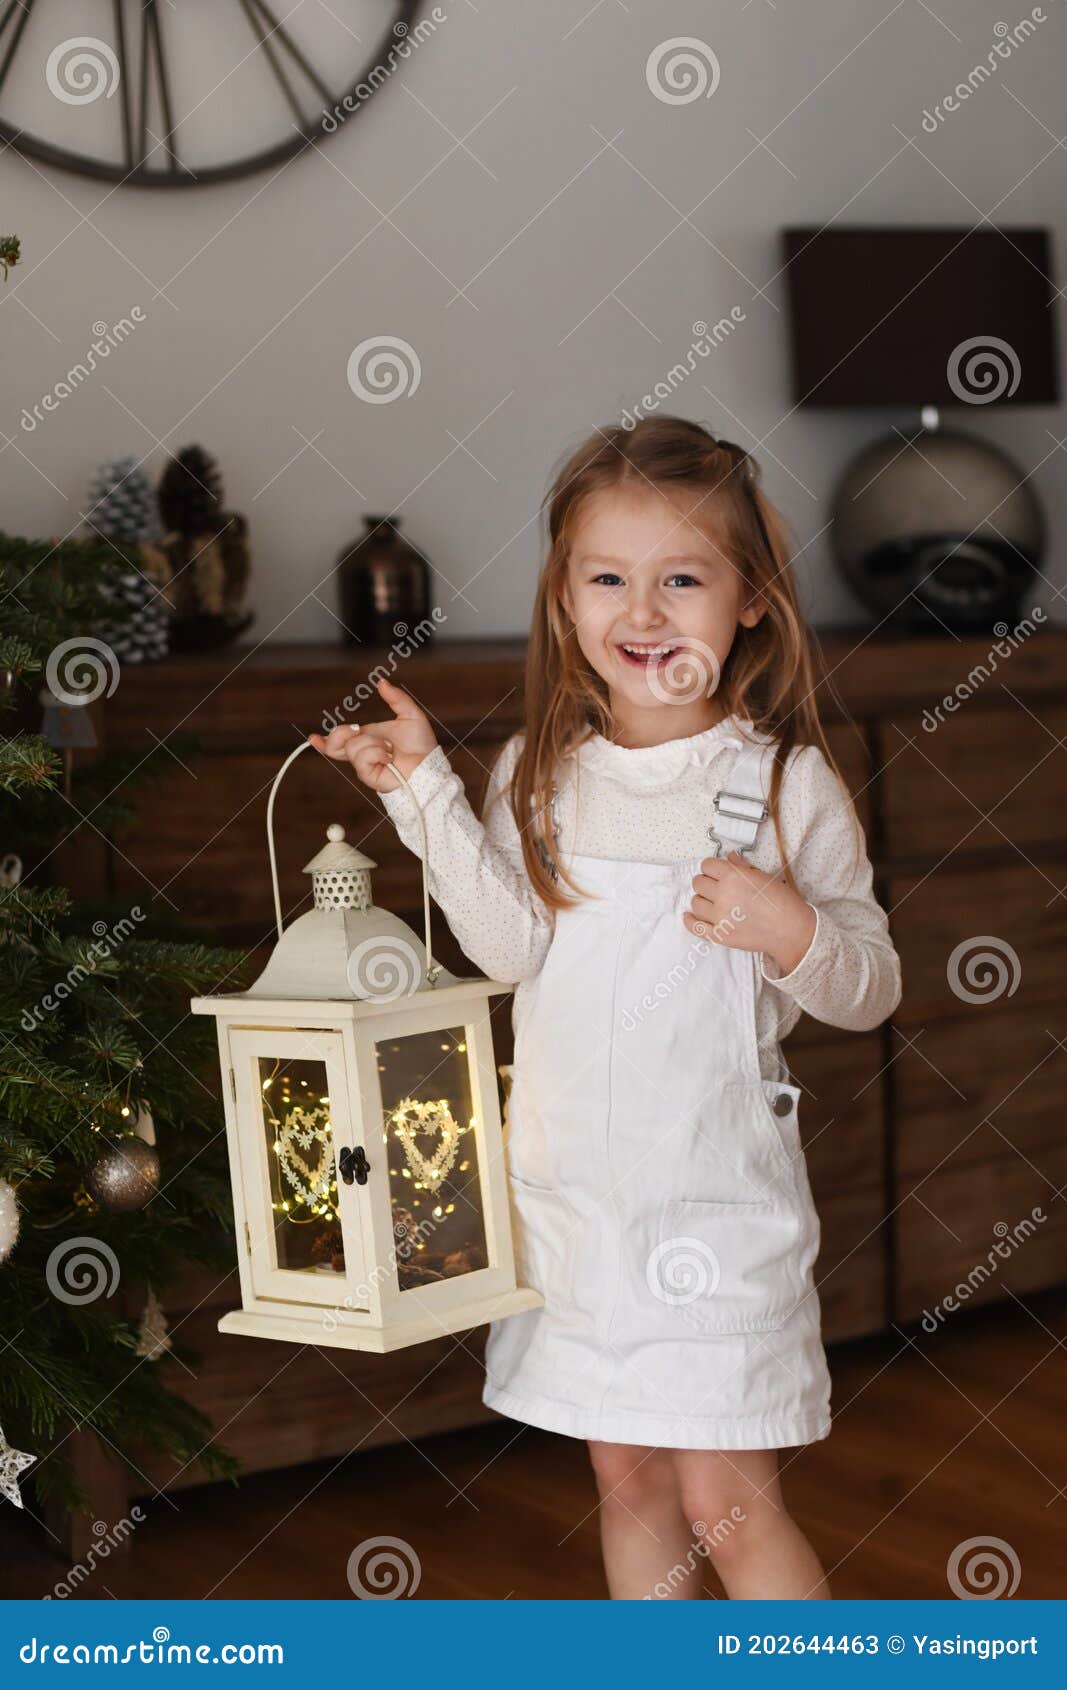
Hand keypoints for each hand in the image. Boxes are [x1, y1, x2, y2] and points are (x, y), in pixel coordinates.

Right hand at [307, 677, 438, 793]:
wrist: (428, 766)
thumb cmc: (421, 745)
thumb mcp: (410, 715)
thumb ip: (396, 698)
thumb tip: (381, 682)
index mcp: (367, 738)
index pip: (340, 740)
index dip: (324, 741)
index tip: (312, 737)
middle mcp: (363, 752)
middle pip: (336, 743)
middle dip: (341, 733)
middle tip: (359, 730)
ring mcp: (364, 765)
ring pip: (352, 746)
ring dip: (374, 744)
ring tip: (390, 750)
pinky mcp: (368, 775)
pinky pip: (362, 757)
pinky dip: (377, 753)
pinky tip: (389, 758)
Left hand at [682, 849, 816, 974]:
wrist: (791, 930)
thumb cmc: (782, 902)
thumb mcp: (764, 877)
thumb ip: (742, 867)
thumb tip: (730, 857)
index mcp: (734, 877)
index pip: (707, 865)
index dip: (711, 868)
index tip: (716, 872)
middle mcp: (723, 895)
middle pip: (698, 882)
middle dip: (705, 882)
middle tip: (715, 887)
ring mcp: (720, 917)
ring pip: (695, 902)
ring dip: (701, 900)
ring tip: (710, 901)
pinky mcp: (720, 936)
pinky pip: (695, 927)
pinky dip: (690, 920)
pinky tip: (689, 916)